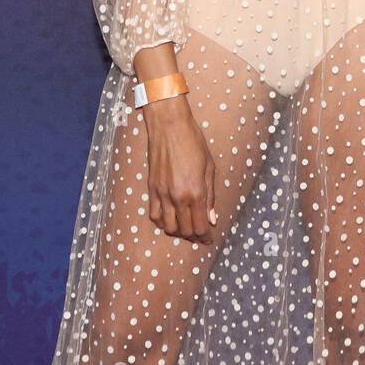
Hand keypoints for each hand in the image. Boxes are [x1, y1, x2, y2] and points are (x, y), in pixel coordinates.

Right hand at [143, 94, 216, 243]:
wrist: (169, 126)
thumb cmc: (193, 142)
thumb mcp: (209, 167)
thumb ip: (210, 195)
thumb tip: (212, 218)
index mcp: (195, 192)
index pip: (200, 226)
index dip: (206, 236)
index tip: (209, 237)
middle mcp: (178, 197)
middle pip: (185, 230)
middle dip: (194, 236)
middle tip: (200, 234)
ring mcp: (162, 194)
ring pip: (168, 226)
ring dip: (178, 231)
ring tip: (185, 228)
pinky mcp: (151, 189)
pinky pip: (154, 215)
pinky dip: (162, 222)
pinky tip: (169, 219)